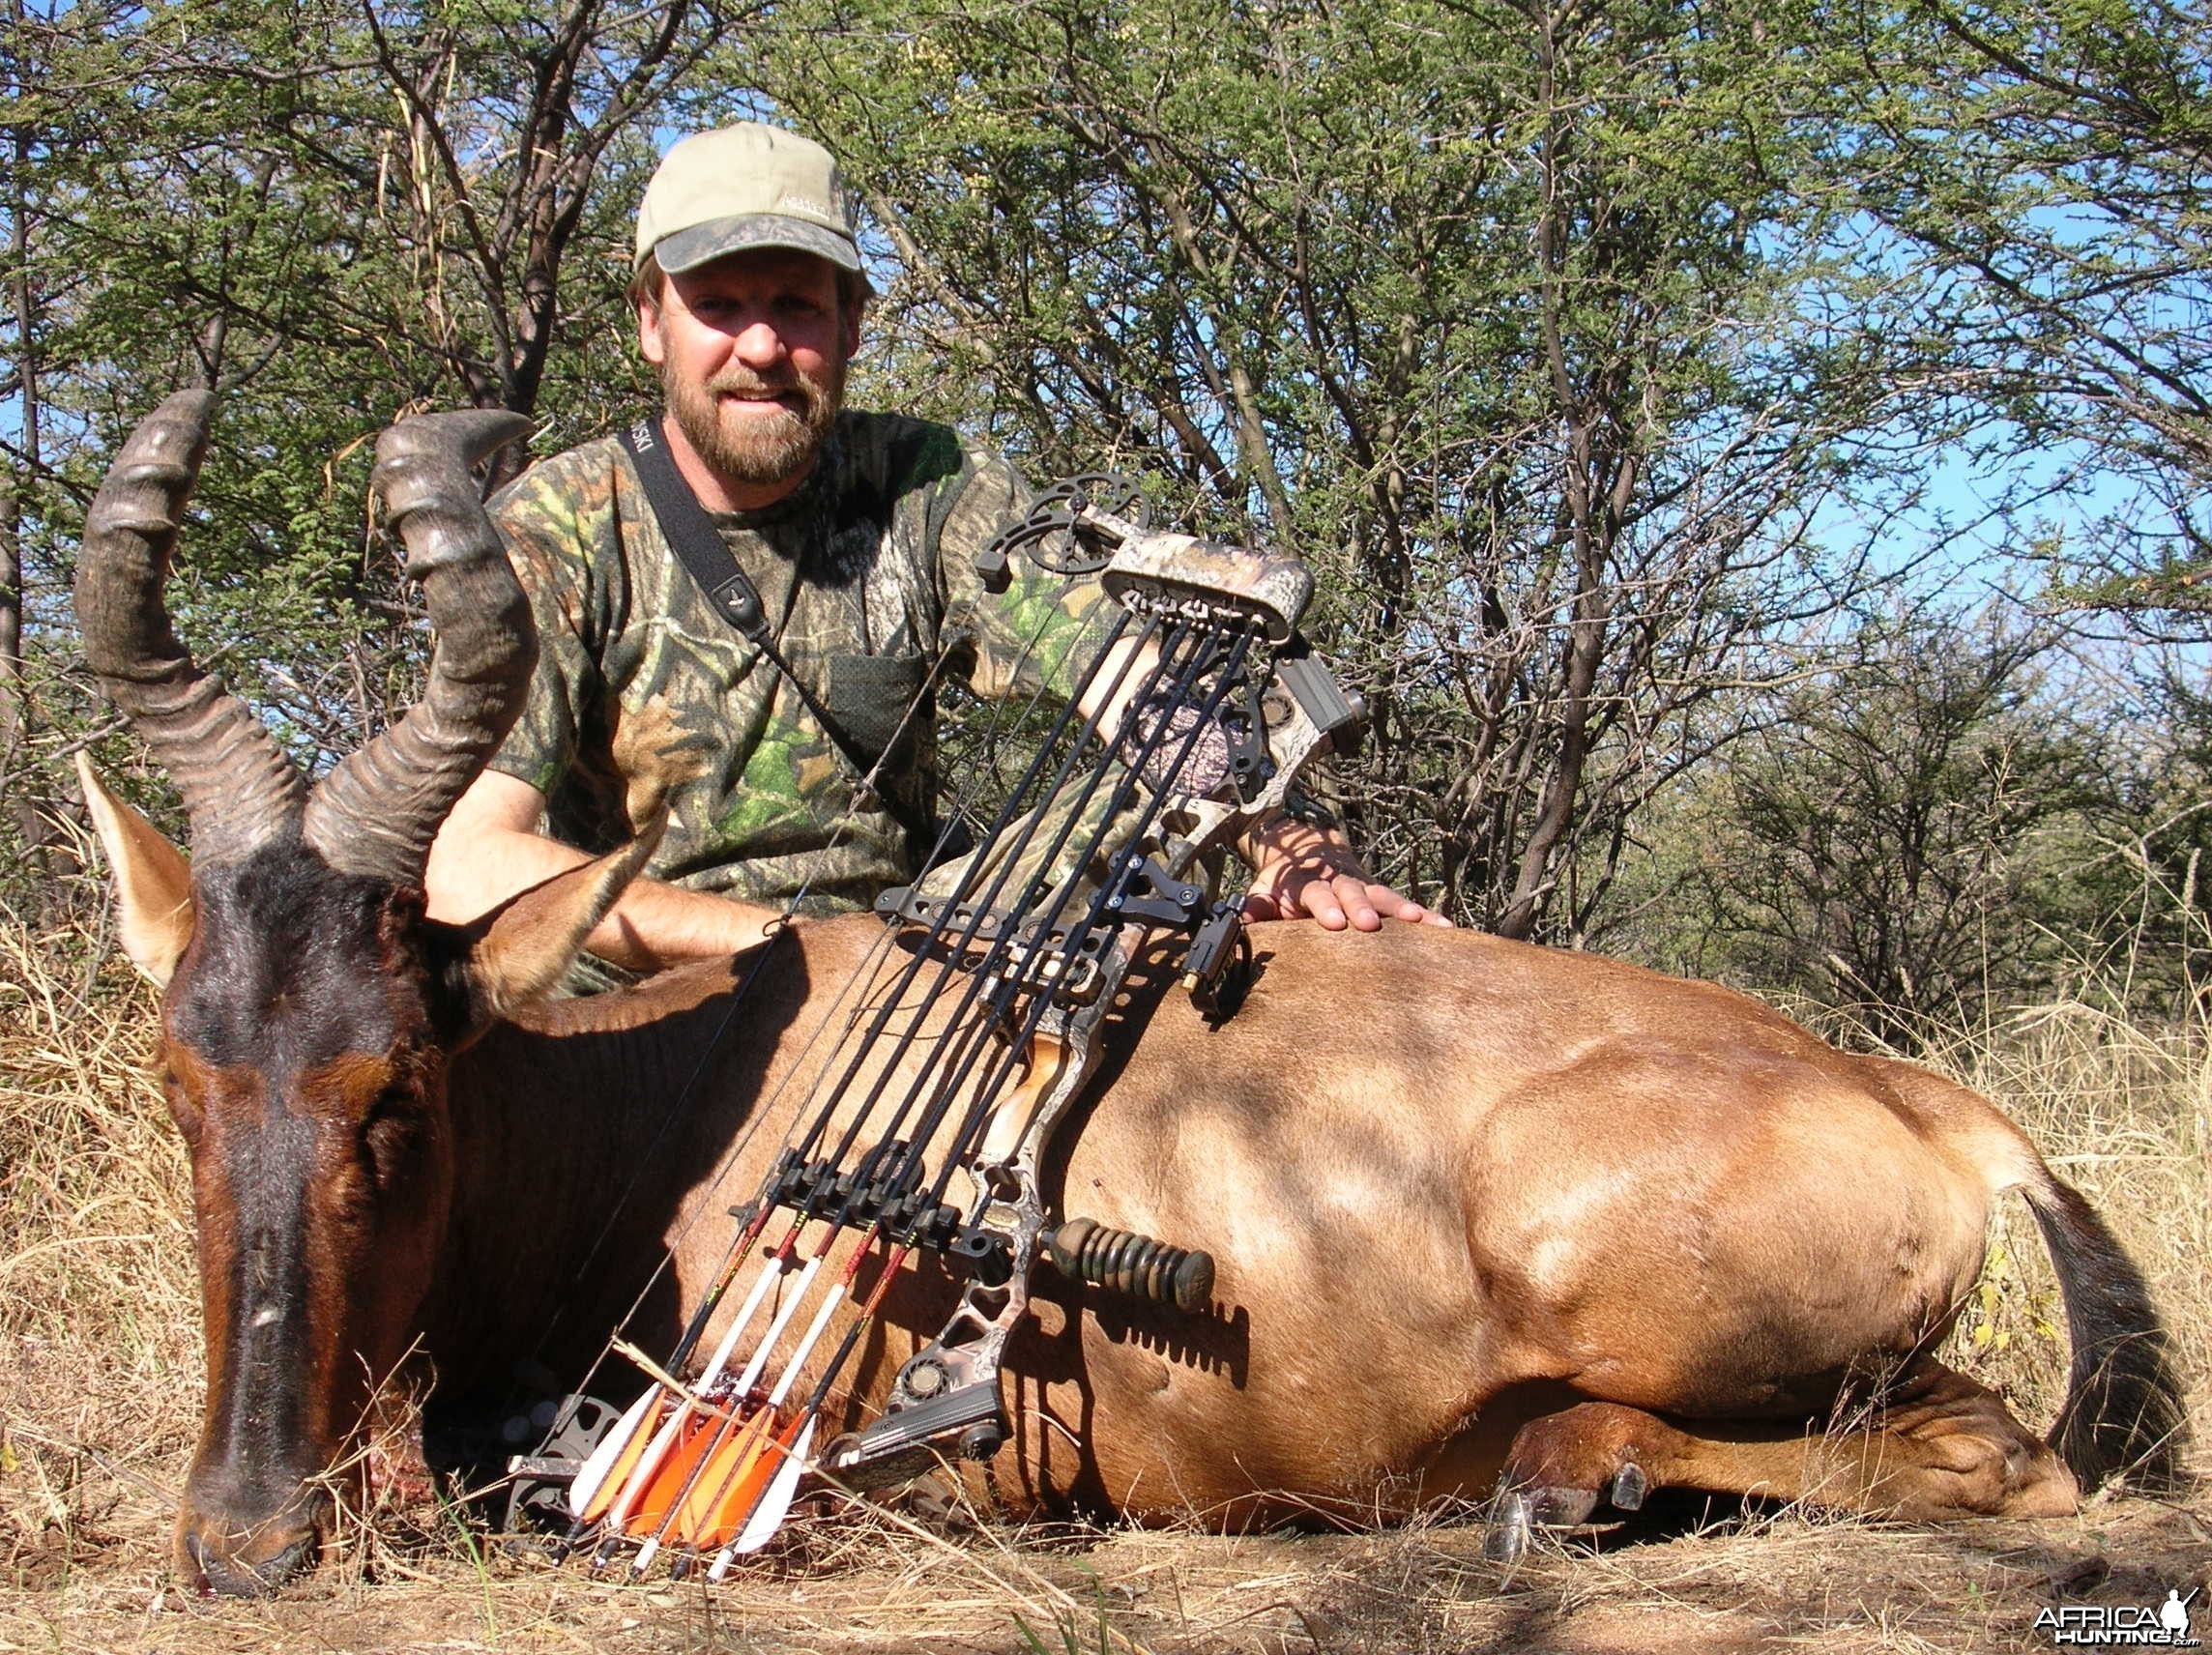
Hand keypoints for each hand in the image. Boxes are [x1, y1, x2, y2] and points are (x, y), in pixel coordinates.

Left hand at [1240, 814, 1453, 931]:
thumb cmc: (1285, 882)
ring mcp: (1365, 888)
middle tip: (1370, 924)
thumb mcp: (1264, 890)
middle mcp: (1341, 883)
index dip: (1326, 907)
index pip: (1318, 895)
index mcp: (1310, 885)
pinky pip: (1405, 907)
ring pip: (1385, 897)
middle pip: (1354, 894)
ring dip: (1403, 910)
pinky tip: (1447, 929)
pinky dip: (1426, 916)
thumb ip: (1254, 906)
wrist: (1310, 850)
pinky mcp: (1382, 896)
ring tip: (1424, 923)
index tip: (1334, 923)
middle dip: (1364, 908)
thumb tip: (1238, 920)